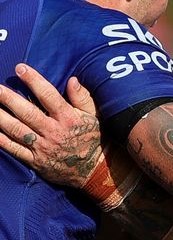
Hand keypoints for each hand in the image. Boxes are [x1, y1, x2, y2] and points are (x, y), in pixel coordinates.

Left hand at [0, 64, 102, 186]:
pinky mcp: (36, 161)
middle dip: (9, 98)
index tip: (20, 68)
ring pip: (17, 130)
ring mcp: (43, 147)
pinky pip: (15, 149)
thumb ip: (82, 98)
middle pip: (27, 112)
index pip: (48, 95)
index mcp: (68, 118)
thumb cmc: (95, 139)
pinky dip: (1, 140)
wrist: (96, 170)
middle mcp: (54, 131)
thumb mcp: (95, 116)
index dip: (34, 80)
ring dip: (0, 117)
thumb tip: (72, 80)